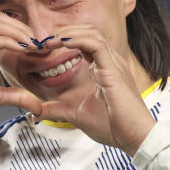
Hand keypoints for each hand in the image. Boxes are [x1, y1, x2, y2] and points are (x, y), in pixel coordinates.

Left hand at [37, 24, 155, 154]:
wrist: (134, 138)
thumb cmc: (113, 127)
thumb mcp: (76, 115)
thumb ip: (56, 110)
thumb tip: (35, 111)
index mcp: (104, 68)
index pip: (85, 41)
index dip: (64, 40)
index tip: (45, 47)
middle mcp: (110, 62)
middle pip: (88, 31)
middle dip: (64, 31)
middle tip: (44, 41)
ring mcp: (114, 63)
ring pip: (92, 33)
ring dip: (67, 33)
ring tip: (49, 41)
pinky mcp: (113, 70)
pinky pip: (96, 44)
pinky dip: (77, 40)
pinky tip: (62, 44)